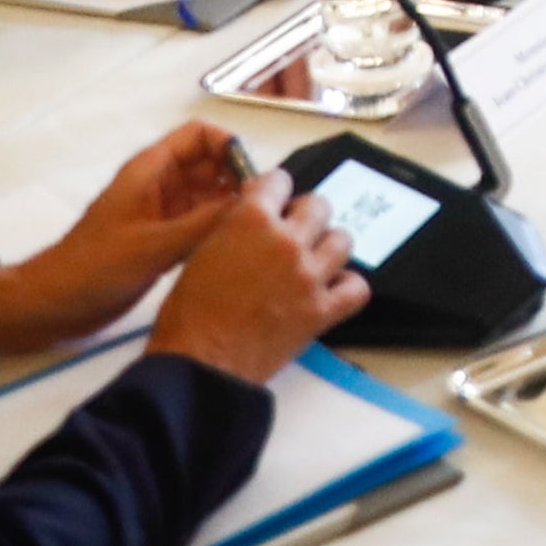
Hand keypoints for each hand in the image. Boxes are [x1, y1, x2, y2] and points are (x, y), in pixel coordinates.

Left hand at [0, 124, 253, 354]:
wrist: (55, 304)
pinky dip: (219, 231)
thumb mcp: (154, 244)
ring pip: (209, 197)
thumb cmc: (96, 267)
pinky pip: (201, 225)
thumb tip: (255, 206)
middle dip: (238, 179)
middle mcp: (161, 186)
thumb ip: (204, 223)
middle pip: (211, 165)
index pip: (199, 136)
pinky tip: (238, 250)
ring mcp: (163, 215)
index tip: (252, 176)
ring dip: (232, 207)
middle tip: (265, 209)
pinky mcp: (163, 242)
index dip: (228, 146)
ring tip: (260, 231)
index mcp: (151, 171)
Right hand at [144, 170, 368, 381]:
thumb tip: (252, 217)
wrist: (199, 365)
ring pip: (342, 241)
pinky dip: (348, 287)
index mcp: (250, 221)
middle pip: (319, 206)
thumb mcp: (200, 254)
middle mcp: (286, 241)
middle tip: (294, 232)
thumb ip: (233, 228)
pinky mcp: (322, 311)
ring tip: (314, 260)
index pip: (279, 180)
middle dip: (306, 216)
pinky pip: (357, 287)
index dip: (275, 190)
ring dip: (328, 247)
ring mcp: (309, 275)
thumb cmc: (188, 317)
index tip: (275, 200)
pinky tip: (333, 290)